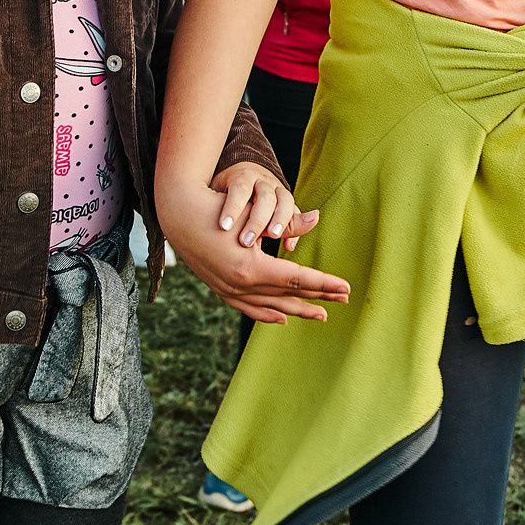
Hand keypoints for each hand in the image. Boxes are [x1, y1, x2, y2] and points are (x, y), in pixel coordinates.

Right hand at [157, 174, 349, 325]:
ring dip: (298, 308)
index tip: (346, 287)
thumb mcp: (254, 214)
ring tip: (321, 313)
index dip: (324, 283)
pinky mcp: (222, 289)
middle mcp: (240, 286)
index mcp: (250, 269)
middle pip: (288, 294)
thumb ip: (287, 223)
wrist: (178, 214)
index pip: (297, 279)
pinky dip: (268, 314)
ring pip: (271, 305)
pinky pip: (250, 308)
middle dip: (318, 296)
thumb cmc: (219, 208)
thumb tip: (316, 217)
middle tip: (344, 299)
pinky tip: (283, 317)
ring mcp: (229, 291)